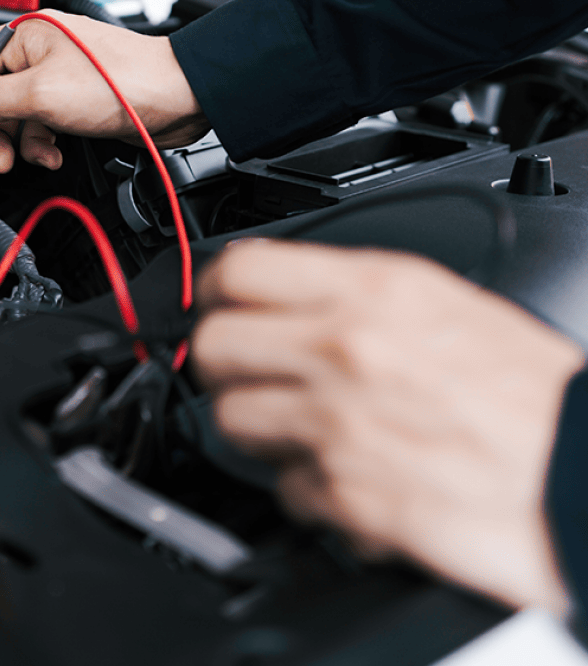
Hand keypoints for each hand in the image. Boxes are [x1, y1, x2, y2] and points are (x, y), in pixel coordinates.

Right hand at [0, 10, 207, 172]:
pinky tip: (48, 154)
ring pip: (9, 114)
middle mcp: (36, 53)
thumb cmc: (120, 81)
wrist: (176, 98)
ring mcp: (53, 78)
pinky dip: (37, 144)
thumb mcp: (39, 94)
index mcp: (23, 35)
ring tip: (8, 161)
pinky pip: (36, 125)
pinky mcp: (71, 102)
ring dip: (6, 142)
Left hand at [189, 239, 584, 614]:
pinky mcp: (341, 493)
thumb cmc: (538, 400)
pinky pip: (281, 487)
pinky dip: (305, 489)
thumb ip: (360, 296)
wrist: (585, 478)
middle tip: (249, 374)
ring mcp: (336, 423)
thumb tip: (291, 295)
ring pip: (230, 420)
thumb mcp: (451, 305)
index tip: (217, 307)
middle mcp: (345, 349)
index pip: (238, 269)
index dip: (215, 292)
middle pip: (211, 346)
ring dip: (257, 430)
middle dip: (222, 365)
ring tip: (303, 431)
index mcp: (375, 291)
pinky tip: (347, 476)